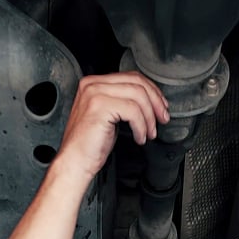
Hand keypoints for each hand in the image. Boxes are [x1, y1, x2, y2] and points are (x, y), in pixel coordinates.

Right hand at [53, 72, 169, 180]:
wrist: (75, 162)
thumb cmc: (91, 144)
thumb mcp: (110, 116)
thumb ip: (123, 102)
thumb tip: (150, 101)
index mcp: (94, 83)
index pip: (131, 77)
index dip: (152, 91)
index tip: (161, 107)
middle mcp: (92, 84)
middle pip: (137, 83)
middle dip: (156, 102)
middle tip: (162, 118)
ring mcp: (95, 94)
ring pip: (138, 95)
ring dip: (149, 117)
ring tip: (149, 133)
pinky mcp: (100, 107)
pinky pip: (133, 111)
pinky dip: (141, 126)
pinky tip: (139, 137)